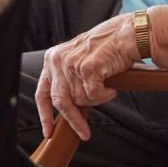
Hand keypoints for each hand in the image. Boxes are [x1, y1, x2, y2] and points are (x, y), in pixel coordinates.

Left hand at [35, 13, 139, 140]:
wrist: (125, 34)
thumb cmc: (105, 47)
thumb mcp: (76, 59)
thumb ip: (67, 79)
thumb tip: (67, 109)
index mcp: (52, 58)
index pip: (42, 92)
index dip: (44, 114)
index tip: (49, 132)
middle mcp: (58, 60)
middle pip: (60, 101)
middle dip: (73, 119)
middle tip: (84, 132)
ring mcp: (71, 64)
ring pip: (80, 100)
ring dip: (95, 99)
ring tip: (105, 86)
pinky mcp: (86, 69)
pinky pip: (94, 96)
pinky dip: (105, 95)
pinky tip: (110, 86)